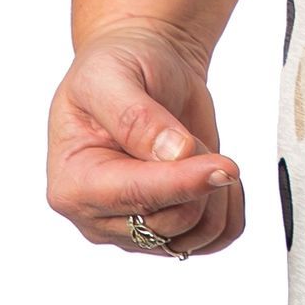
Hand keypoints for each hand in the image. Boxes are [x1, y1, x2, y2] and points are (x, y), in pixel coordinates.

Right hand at [47, 22, 244, 258]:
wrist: (142, 71)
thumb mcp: (112, 76)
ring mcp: (135, 229)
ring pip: (201, 233)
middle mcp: (100, 217)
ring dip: (217, 189)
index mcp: (73, 184)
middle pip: (172, 222)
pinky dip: (231, 205)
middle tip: (186, 134)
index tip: (224, 165)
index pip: (135, 197)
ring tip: (197, 148)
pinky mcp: (170, 231)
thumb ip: (137, 117)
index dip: (182, 182)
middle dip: (197, 173)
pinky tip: (217, 171)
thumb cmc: (117, 67)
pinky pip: (219, 236)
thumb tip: (175, 154)